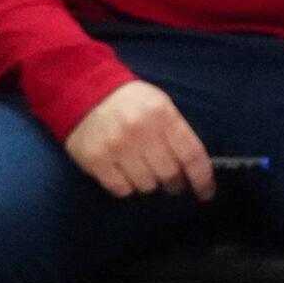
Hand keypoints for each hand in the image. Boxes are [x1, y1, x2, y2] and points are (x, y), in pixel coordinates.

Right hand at [65, 79, 214, 200]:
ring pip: (146, 185)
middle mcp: (141, 132)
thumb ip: (175, 131)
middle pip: (169, 174)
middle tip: (169, 182)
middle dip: (173, 182)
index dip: (202, 179)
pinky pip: (120, 189)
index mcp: (162, 115)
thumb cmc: (126, 99)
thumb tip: (189, 168)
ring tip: (140, 171)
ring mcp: (116, 148)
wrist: (78, 89)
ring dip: (147, 182)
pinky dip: (125, 186)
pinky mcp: (95, 160)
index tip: (204, 193)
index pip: (191, 155)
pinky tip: (122, 174)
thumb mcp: (158, 104)